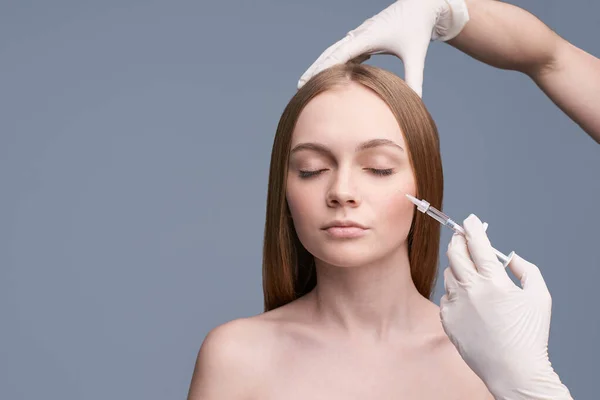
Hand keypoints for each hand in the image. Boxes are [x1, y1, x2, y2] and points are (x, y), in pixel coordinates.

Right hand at [297, 0, 469, 96]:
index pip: (341, 53)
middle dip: (315, 68)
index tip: (311, 80)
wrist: (423, 6)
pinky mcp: (365, 38)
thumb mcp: (416, 55)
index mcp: (369, 36)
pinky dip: (335, 63)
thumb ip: (414, 79)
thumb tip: (415, 102)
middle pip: (331, 52)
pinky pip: (345, 52)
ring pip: (335, 51)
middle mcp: (360, 34)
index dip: (325, 67)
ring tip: (308, 82)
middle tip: (300, 85)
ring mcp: (361, 35)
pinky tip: (330, 76)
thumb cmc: (418, 28)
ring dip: (322, 65)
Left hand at [441, 214, 571, 399]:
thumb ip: (526, 269)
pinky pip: (446, 297)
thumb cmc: (529, 335)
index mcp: (494, 281)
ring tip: (473, 278)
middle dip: (458, 239)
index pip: (477, 243)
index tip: (470, 220)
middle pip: (455, 252)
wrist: (513, 370)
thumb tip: (508, 257)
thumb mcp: (539, 297)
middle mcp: (470, 289)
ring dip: (458, 268)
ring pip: (450, 274)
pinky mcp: (447, 319)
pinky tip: (470, 304)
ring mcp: (455, 304)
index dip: (473, 227)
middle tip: (462, 236)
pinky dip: (456, 294)